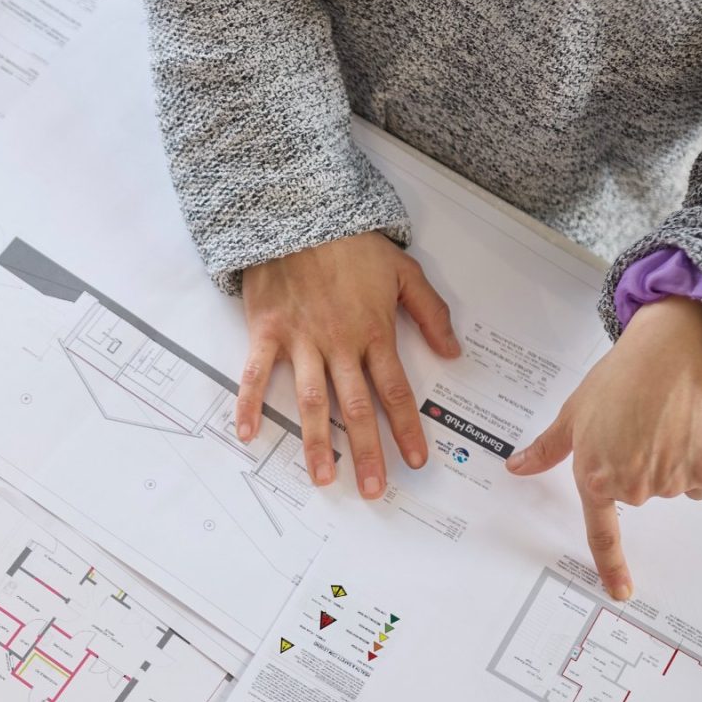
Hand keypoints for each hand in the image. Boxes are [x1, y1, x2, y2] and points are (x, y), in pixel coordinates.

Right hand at [237, 232, 461, 497]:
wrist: (300, 211)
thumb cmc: (351, 242)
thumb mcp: (403, 271)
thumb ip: (430, 312)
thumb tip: (454, 352)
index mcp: (374, 332)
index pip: (396, 390)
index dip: (407, 429)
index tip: (416, 460)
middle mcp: (340, 343)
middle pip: (358, 407)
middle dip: (368, 452)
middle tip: (373, 489)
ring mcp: (302, 340)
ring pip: (314, 401)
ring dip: (318, 443)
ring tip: (324, 477)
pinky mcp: (268, 331)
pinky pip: (257, 373)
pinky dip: (250, 403)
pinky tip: (247, 434)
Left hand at [507, 296, 701, 599]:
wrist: (671, 352)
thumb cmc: (620, 378)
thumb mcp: (573, 414)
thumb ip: (547, 449)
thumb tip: (517, 467)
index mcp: (596, 476)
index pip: (602, 534)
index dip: (611, 566)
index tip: (619, 591)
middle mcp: (632, 486)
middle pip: (635, 496)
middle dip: (634, 467)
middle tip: (635, 430)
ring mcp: (670, 481)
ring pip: (667, 487)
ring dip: (666, 462)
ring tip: (661, 422)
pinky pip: (698, 482)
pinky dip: (696, 462)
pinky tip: (686, 430)